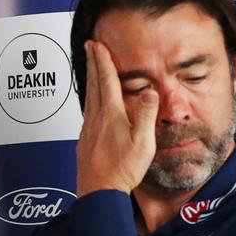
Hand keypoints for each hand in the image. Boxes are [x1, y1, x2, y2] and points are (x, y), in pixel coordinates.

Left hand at [75, 40, 157, 195]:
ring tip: (91, 66)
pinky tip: (92, 101)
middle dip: (93, 62)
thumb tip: (149, 91)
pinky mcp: (85, 138)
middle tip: (90, 46)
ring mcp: (88, 128)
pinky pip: (87, 110)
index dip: (103, 60)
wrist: (99, 191)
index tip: (98, 44)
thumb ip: (145, 115)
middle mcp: (96, 118)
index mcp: (110, 115)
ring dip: (90, 78)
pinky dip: (90, 97)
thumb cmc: (121, 170)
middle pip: (94, 84)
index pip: (106, 80)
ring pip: (89, 96)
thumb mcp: (142, 142)